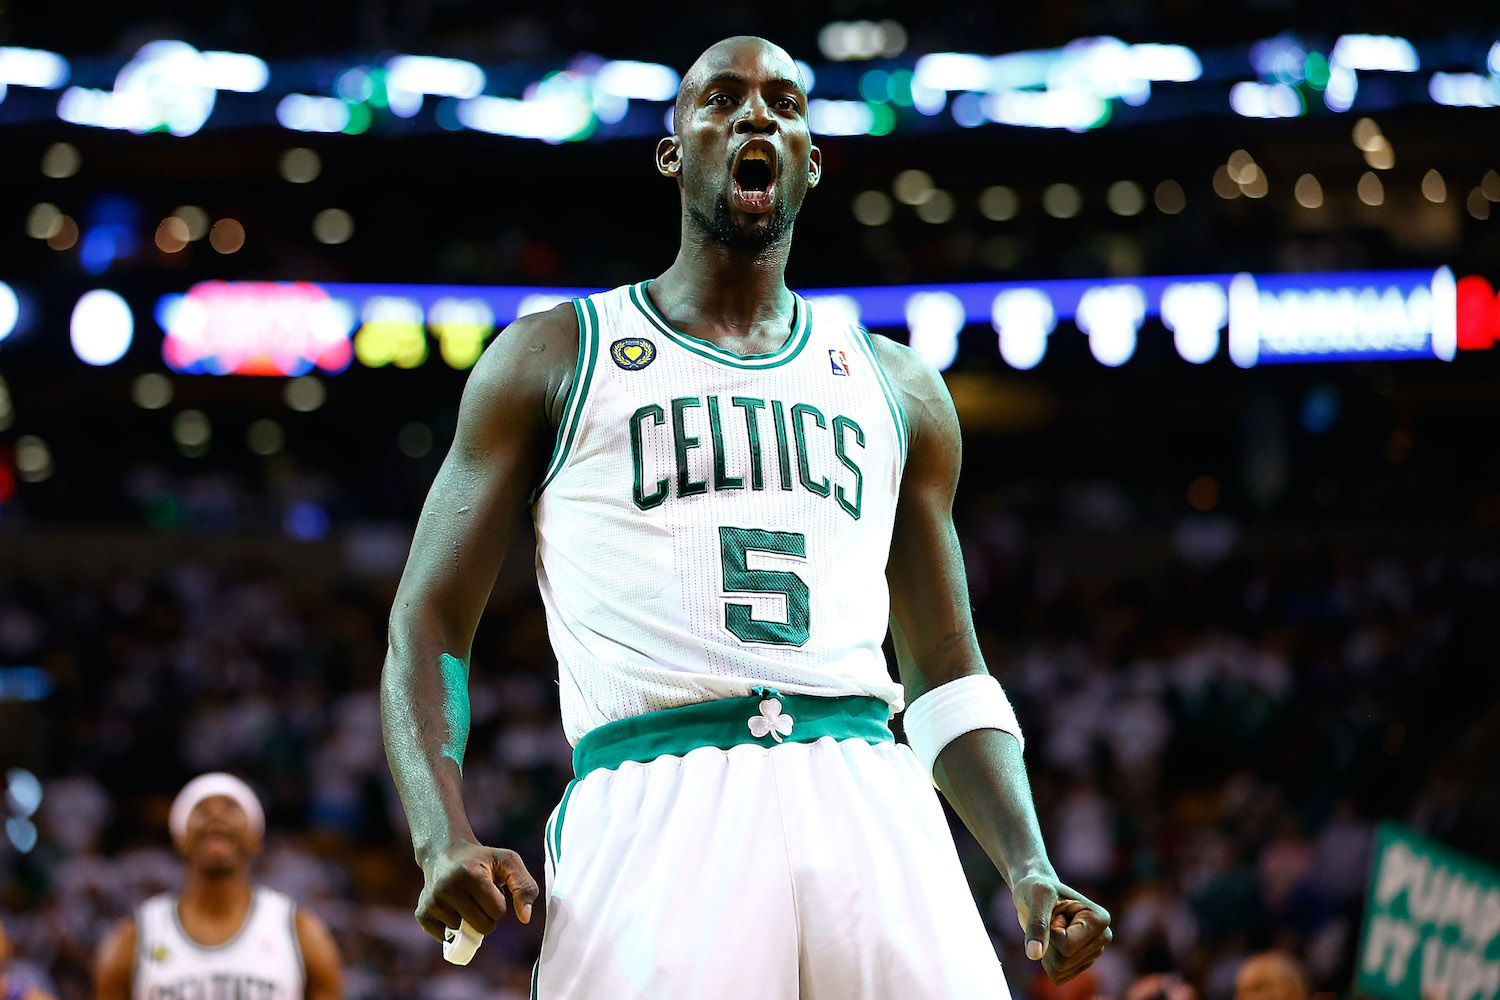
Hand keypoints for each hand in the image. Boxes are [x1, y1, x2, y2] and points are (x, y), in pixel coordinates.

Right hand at [414, 840, 538, 941]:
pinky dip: (452, 929)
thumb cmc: (481, 859)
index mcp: (469, 874)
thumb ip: (525, 886)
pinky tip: (450, 909)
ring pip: (464, 933)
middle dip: (487, 916)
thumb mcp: (508, 862)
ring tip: (463, 900)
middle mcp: (447, 888)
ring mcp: (432, 902)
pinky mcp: (422, 914)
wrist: (444, 853)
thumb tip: (525, 918)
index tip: (491, 890)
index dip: (499, 903)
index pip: (498, 911)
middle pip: (483, 927)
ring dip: (468, 922)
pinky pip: (445, 938)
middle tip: (478, 898)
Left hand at [1011, 874, 1112, 984]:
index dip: (1051, 931)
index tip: (1056, 912)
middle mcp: (1102, 938)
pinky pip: (1057, 977)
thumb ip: (1037, 925)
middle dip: (1048, 943)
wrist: (1036, 895)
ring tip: (1052, 930)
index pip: (1067, 946)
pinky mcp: (1081, 963)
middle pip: (1064, 962)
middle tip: (1052, 921)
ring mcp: (1093, 953)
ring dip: (1046, 951)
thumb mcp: (1036, 898)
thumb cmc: (1038, 890)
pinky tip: (1053, 942)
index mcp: (1099, 920)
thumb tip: (1034, 956)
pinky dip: (1047, 961)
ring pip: (1060, 971)